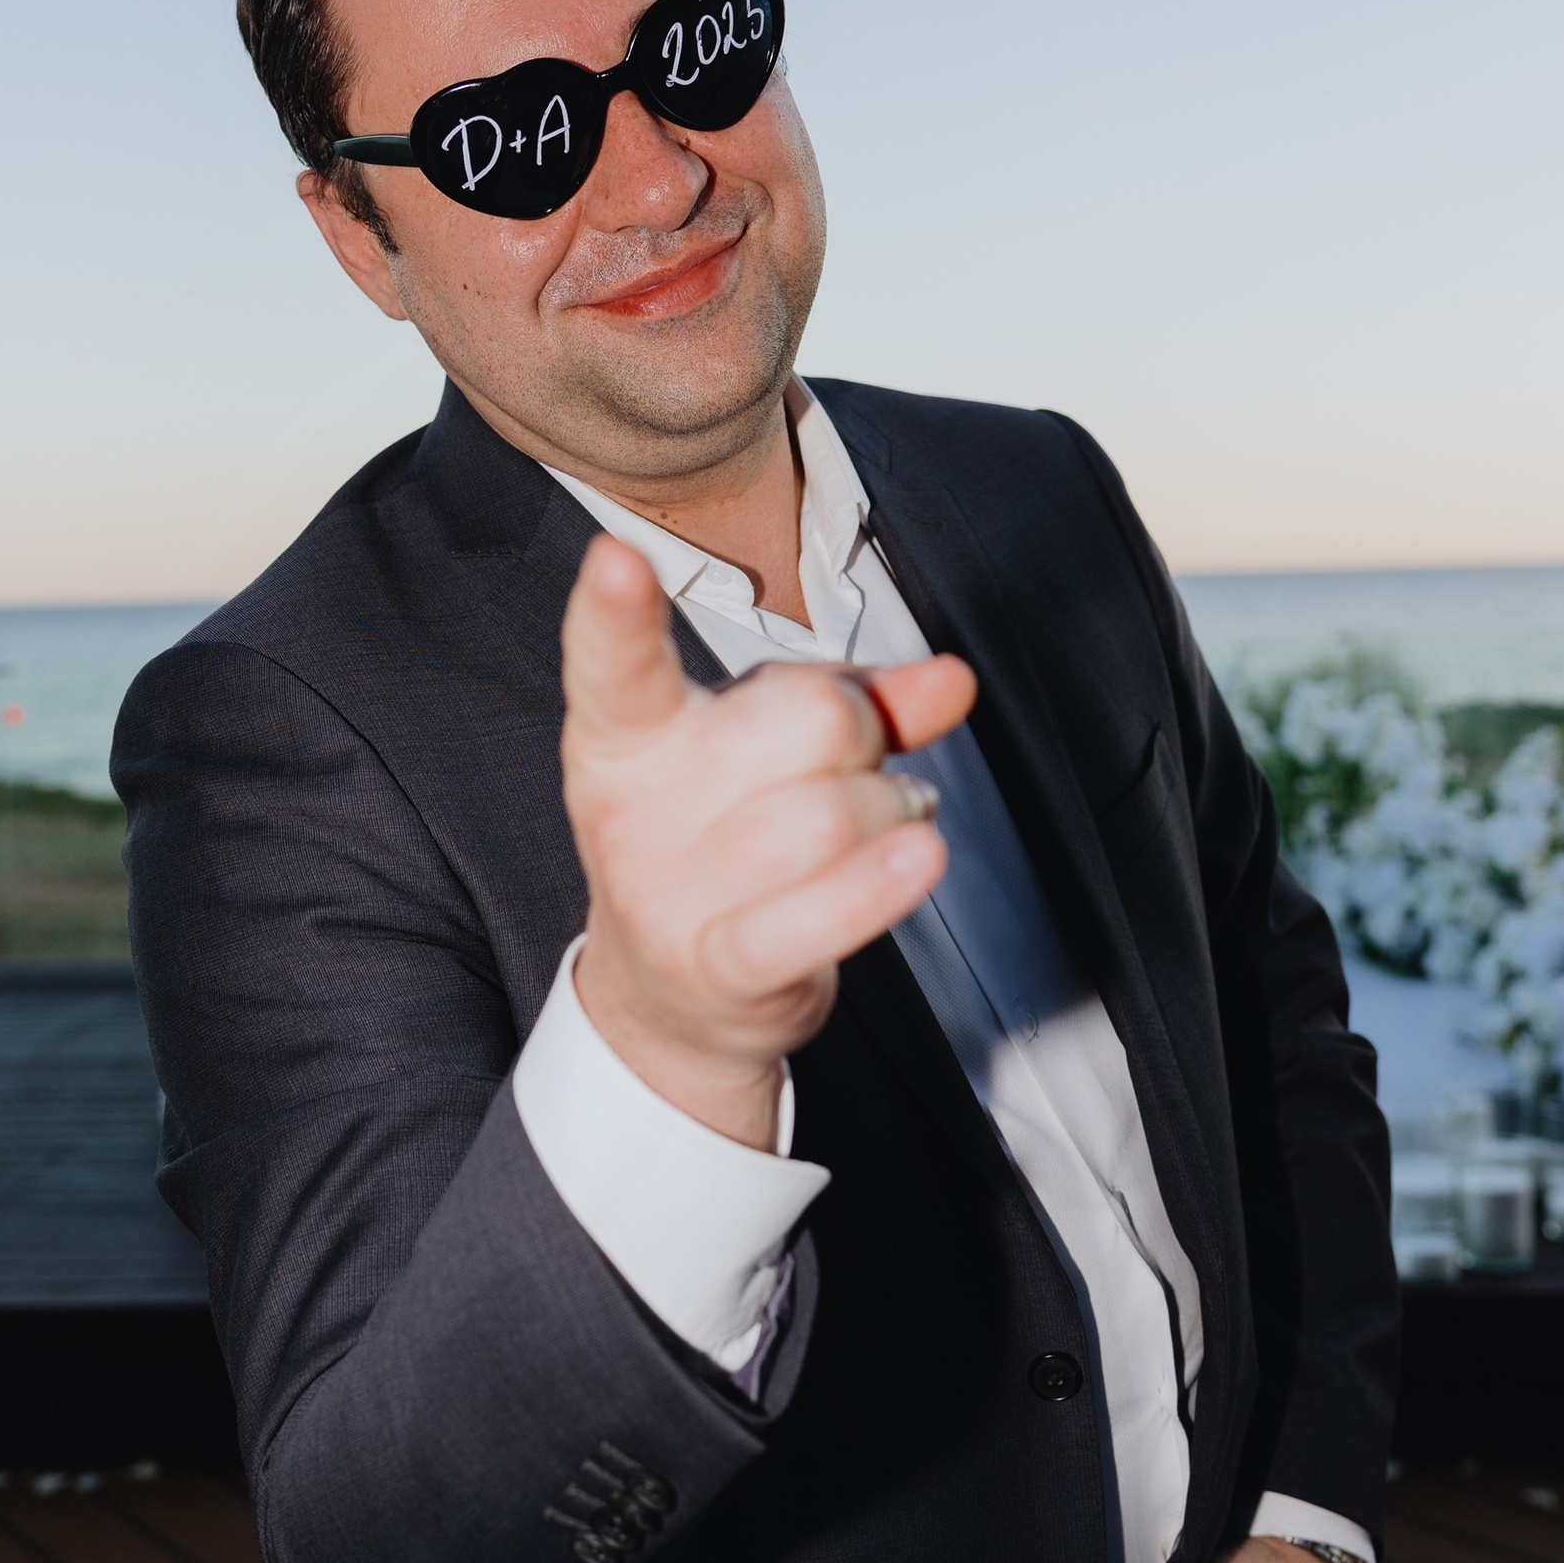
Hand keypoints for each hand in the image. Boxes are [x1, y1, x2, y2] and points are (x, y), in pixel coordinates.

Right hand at [562, 533, 976, 1147]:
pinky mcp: (721, 968)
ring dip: (889, 815)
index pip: (614, 664)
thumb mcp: (766, 751)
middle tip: (850, 764)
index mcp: (624, 733)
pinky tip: (919, 857)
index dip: (611, 613)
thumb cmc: (720, 843)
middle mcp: (633, 809)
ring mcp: (668, 895)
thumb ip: (855, 701)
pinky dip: (877, 887)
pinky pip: (817, 915)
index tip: (613, 561)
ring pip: (834, 816)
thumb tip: (952, 680)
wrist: (668, 1002)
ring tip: (882, 830)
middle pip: (800, 719)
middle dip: (857, 733)